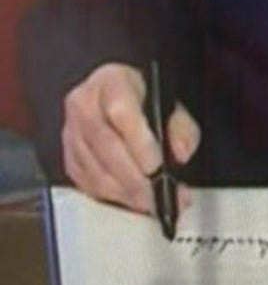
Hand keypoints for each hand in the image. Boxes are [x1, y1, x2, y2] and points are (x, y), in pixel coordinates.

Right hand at [62, 62, 200, 214]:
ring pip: (95, 171)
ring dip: (125, 192)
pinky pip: (87, 184)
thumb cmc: (142, 96)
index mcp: (111, 81)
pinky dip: (112, 197)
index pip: (121, 112)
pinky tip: (132, 200)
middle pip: (106, 146)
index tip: (156, 166)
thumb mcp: (168, 97)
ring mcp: (71, 134)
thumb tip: (181, 152)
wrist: (112, 94)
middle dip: (135, 177)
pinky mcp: (69, 159)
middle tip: (158, 195)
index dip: (139, 142)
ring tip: (151, 202)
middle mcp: (84, 106)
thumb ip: (180, 124)